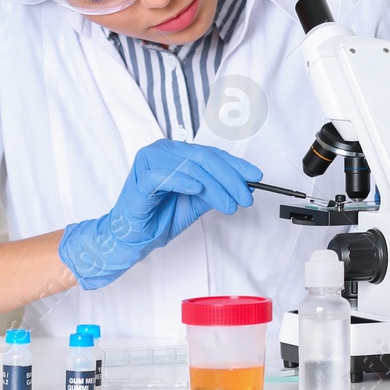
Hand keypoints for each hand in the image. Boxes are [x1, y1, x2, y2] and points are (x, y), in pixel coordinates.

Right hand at [59, 140, 260, 289]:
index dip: (236, 164)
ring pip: (190, 166)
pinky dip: (183, 181)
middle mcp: (162, 151)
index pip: (211, 153)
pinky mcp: (139, 180)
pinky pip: (164, 175)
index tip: (255, 176)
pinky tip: (198, 190)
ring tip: (228, 203)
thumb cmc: (160, 216)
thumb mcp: (197, 201)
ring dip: (215, 185)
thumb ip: (216, 189)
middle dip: (230, 178)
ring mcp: (148, 163)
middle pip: (204, 158)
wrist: (134, 238)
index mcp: (175, 151)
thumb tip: (245, 184)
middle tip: (244, 196)